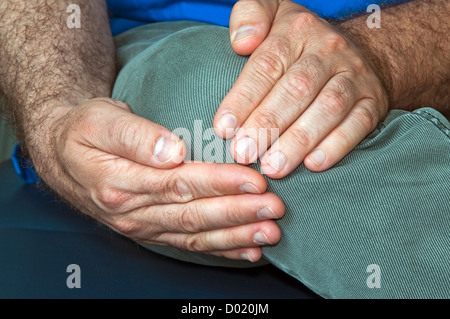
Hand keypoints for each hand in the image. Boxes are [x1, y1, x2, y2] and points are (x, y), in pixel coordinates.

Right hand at [30, 98, 283, 260]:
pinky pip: (187, 243)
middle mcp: (132, 211)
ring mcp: (142, 225)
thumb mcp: (99, 120)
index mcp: (120, 183)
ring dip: (235, 235)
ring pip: (194, 234)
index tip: (255, 179)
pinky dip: (219, 248)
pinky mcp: (150, 229)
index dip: (220, 183)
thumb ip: (136, 136)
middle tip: (275, 209)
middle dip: (238, 213)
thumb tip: (173, 150)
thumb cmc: (84, 131)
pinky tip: (246, 249)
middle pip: (193, 214)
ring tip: (270, 232)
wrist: (63, 154)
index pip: (179, 184)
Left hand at [214, 0, 388, 176]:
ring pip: (328, 108)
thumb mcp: (274, 13)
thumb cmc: (302, 43)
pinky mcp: (373, 102)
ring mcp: (355, 77)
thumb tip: (241, 41)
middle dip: (268, 124)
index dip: (244, 98)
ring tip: (273, 166)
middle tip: (244, 153)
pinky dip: (337, 145)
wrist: (363, 50)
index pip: (268, 64)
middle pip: (297, 88)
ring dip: (299, 141)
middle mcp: (329, 51)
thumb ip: (250, 15)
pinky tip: (313, 165)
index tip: (224, 128)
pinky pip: (359, 124)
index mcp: (298, 31)